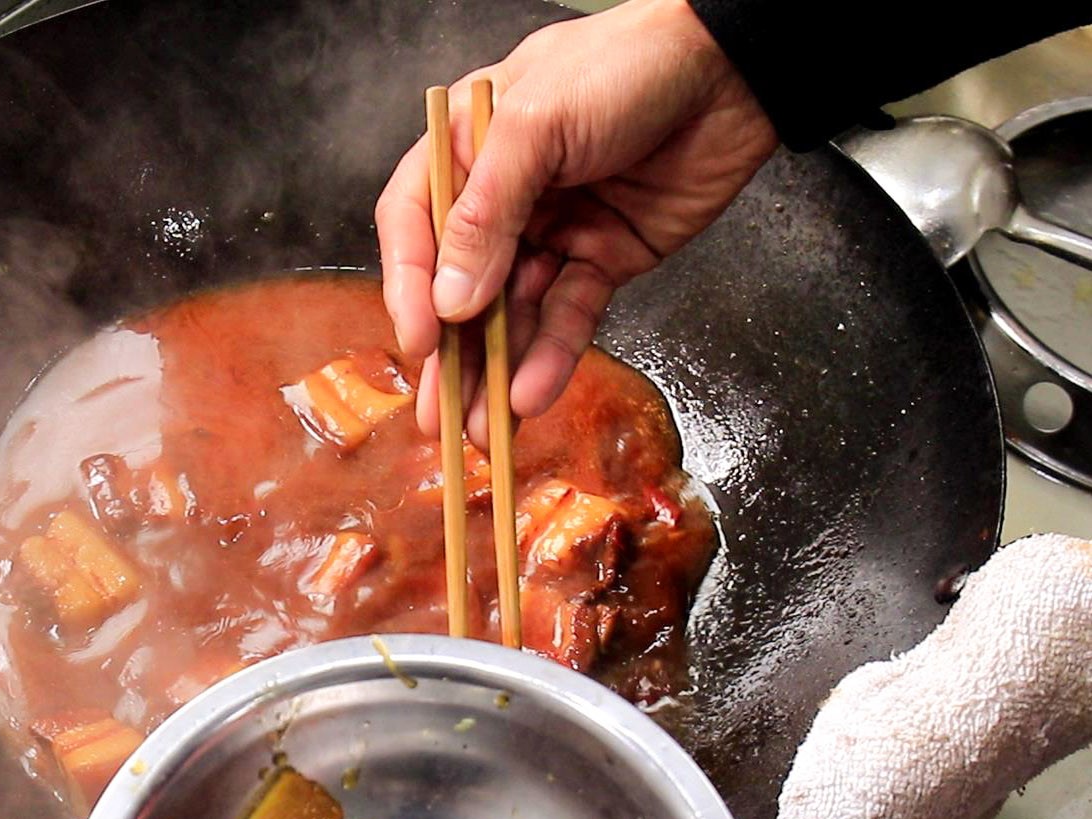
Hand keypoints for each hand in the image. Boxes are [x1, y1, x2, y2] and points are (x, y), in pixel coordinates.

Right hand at [375, 0, 776, 447]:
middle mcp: (504, 198)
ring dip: (498, 373)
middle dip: (450, 356)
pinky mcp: (603, 259)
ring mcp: (554, 232)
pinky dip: (552, 357)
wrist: (732, 69)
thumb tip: (449, 299)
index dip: (410, 287)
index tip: (419, 342)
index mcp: (467, 151)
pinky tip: (531, 395)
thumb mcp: (536, 124)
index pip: (416, 226)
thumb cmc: (626, 65)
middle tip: (436, 418)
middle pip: (460, 286)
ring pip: (513, 314)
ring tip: (484, 431)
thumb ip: (487, 214)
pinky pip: (569, 316)